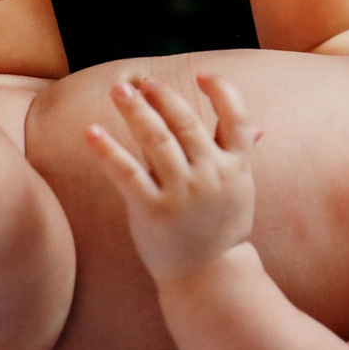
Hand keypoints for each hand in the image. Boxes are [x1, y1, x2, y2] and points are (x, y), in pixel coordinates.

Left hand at [89, 72, 260, 280]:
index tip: (203, 74)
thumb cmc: (222, 227)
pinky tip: (91, 131)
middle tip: (143, 82)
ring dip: (135, 111)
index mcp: (235, 166)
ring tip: (119, 91)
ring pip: (156, 140)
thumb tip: (256, 126)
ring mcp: (181, 193)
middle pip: (186, 124)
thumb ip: (241, 153)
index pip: (235, 118)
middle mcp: (210, 175)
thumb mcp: (240, 189)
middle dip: (163, 97)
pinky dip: (107, 150)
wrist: (210, 275)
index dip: (222, 92)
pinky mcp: (152, 210)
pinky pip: (126, 172)